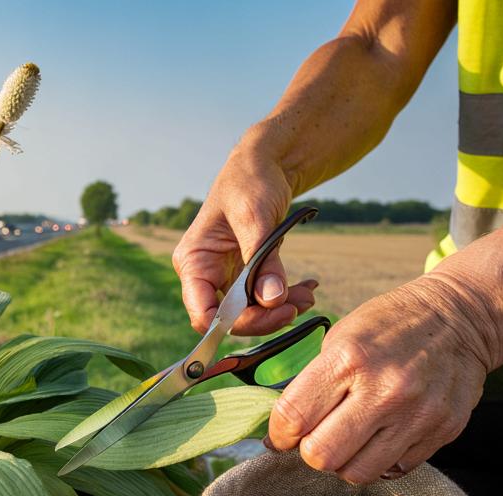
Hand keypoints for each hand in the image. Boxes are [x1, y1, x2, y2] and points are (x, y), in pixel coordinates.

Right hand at [172, 134, 317, 335]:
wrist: (264, 165)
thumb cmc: (250, 182)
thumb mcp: (256, 218)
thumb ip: (262, 261)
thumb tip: (272, 300)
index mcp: (194, 261)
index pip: (204, 313)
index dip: (235, 323)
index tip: (273, 314)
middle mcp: (204, 274)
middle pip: (229, 318)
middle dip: (265, 317)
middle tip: (299, 305)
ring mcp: (224, 276)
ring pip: (249, 312)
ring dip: (279, 309)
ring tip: (308, 293)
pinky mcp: (244, 275)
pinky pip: (261, 298)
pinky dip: (284, 297)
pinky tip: (305, 287)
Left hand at [264, 275, 496, 483]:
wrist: (460, 318)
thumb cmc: (390, 325)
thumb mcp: (340, 337)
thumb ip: (311, 384)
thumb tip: (281, 434)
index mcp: (349, 359)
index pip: (293, 418)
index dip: (279, 434)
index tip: (282, 435)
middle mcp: (385, 390)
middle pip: (322, 456)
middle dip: (311, 452)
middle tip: (316, 438)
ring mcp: (417, 415)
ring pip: (357, 473)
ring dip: (345, 462)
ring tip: (349, 440)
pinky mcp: (442, 432)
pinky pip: (394, 469)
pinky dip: (380, 460)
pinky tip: (381, 436)